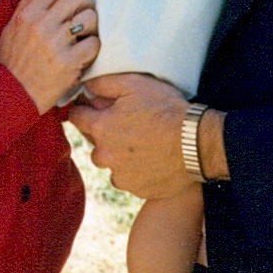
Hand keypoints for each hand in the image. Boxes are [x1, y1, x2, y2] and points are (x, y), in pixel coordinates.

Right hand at [0, 0, 98, 113]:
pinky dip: (92, 47)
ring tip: (85, 33)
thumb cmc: (13, 61)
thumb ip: (27, 3)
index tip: (68, 3)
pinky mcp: (69, 62)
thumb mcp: (11, 28)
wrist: (14, 95)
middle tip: (83, 15)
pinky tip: (84, 52)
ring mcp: (56, 44)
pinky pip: (93, 43)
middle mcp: (42, 25)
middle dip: (84, 4)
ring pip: (89, 17)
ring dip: (91, 25)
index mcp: (28, 15)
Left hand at [67, 72, 189, 198]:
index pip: (76, 117)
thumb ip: (104, 84)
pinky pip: (127, 178)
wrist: (196, 142)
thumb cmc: (166, 109)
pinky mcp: (136, 188)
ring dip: (118, 154)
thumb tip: (85, 86)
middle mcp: (105, 154)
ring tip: (140, 143)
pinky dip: (134, 170)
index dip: (83, 109)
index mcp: (101, 128)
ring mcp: (120, 174)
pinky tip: (150, 158)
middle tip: (127, 124)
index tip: (91, 107)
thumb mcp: (135, 84)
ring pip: (110, 162)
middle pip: (94, 142)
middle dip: (104, 132)